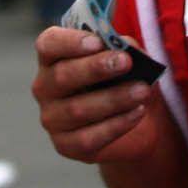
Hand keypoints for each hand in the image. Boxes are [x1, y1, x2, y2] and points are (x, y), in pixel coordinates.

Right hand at [33, 27, 161, 162]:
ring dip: (114, 98)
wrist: (133, 116)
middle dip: (96, 68)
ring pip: (77, 109)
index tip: (98, 42)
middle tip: (126, 62)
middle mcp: (46, 87)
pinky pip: (87, 138)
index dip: (70, 42)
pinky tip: (137, 112)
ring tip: (142, 90)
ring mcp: (52, 118)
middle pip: (62, 76)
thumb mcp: (126, 56)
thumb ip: (125, 48)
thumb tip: (128, 49)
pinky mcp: (65, 145)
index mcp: (53, 57)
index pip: (48, 45)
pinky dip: (116, 125)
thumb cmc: (122, 77)